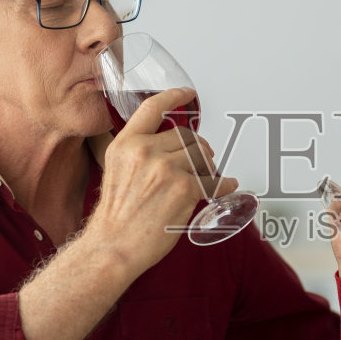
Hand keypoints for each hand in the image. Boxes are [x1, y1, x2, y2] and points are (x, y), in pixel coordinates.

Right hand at [85, 86, 238, 270]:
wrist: (114, 246)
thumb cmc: (117, 216)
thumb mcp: (116, 171)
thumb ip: (139, 153)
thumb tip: (170, 146)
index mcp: (126, 144)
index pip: (152, 108)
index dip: (173, 97)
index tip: (187, 93)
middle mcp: (145, 151)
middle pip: (186, 136)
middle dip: (197, 148)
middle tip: (202, 160)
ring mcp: (166, 169)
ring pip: (201, 156)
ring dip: (208, 166)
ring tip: (207, 177)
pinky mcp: (184, 188)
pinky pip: (213, 181)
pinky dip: (223, 184)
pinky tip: (227, 186)